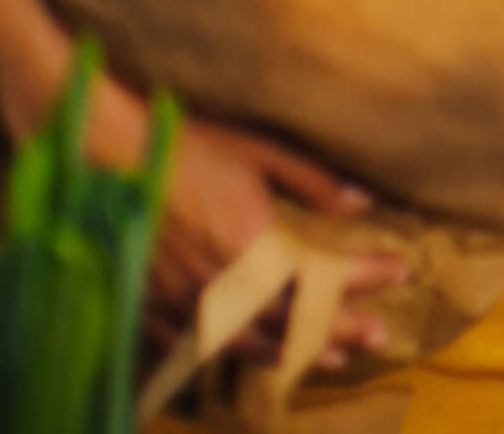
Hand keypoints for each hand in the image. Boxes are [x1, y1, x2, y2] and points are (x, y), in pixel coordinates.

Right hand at [57, 78, 402, 371]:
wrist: (104, 156)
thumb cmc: (184, 146)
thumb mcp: (258, 152)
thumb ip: (312, 181)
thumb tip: (361, 202)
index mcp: (250, 242)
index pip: (323, 273)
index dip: (366, 275)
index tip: (399, 270)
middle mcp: (220, 282)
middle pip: (292, 320)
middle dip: (340, 328)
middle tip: (377, 335)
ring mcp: (184, 301)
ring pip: (249, 344)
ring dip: (295, 352)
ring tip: (331, 358)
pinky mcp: (154, 308)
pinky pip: (201, 347)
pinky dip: (238, 355)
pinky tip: (258, 356)